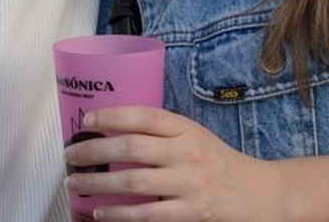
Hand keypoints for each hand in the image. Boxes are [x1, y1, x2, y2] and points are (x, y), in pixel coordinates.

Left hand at [63, 106, 283, 221]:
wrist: (258, 194)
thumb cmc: (217, 162)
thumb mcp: (194, 135)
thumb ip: (161, 132)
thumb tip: (111, 129)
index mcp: (186, 129)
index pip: (144, 116)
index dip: (111, 115)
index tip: (86, 120)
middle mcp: (187, 153)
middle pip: (130, 147)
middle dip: (92, 151)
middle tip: (69, 155)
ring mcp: (189, 184)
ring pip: (133, 181)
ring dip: (97, 183)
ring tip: (75, 183)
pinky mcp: (191, 213)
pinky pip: (147, 215)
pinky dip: (119, 213)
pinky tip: (100, 211)